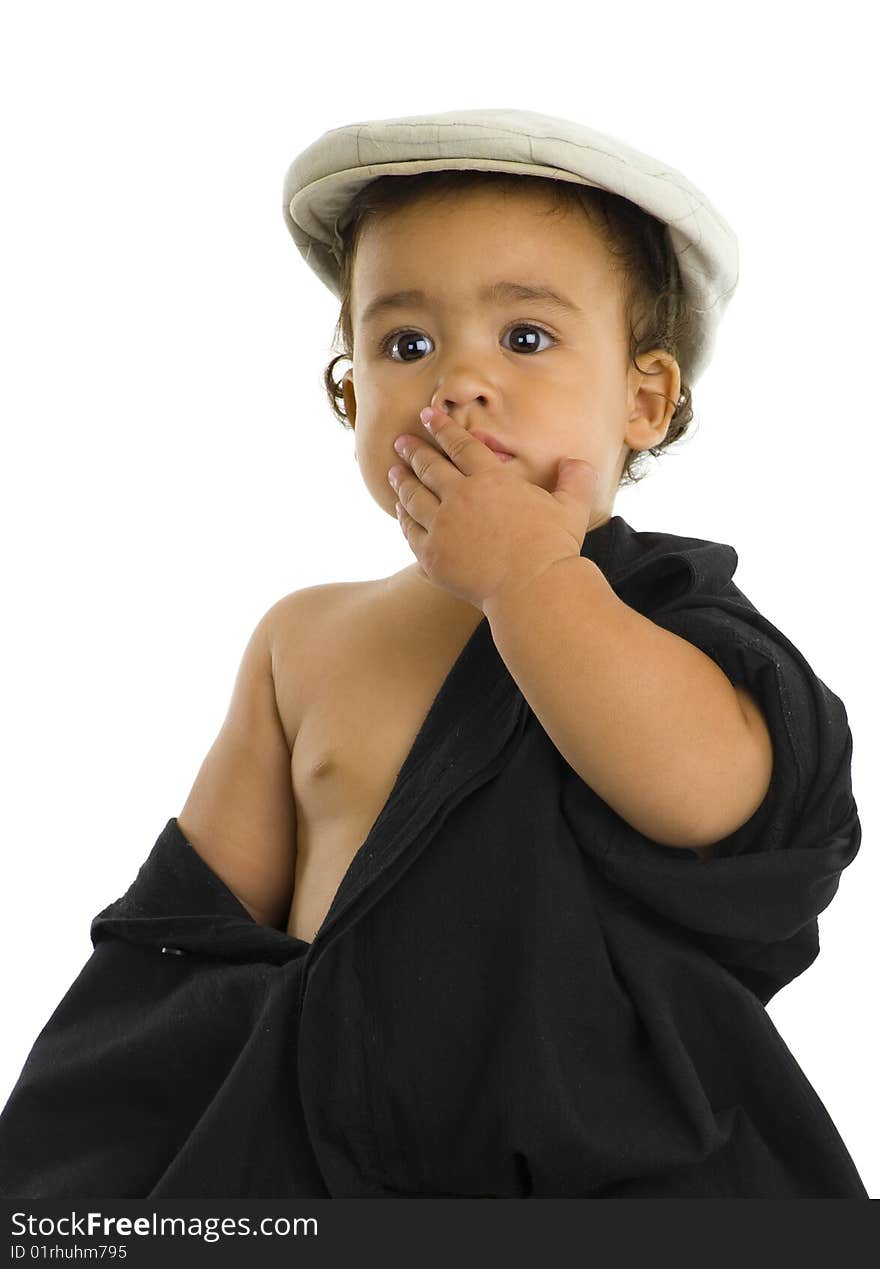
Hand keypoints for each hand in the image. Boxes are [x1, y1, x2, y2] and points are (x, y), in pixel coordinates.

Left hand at [387, 405, 599, 612]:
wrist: (532, 589)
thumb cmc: (553, 549)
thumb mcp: (571, 508)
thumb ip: (575, 480)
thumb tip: (578, 462)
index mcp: (490, 479)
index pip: (460, 445)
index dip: (441, 428)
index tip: (427, 416)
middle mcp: (460, 497)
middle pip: (429, 467)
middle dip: (413, 451)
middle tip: (400, 442)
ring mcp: (442, 526)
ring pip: (414, 496)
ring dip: (401, 481)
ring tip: (393, 472)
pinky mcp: (432, 555)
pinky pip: (410, 531)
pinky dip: (403, 518)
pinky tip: (400, 512)